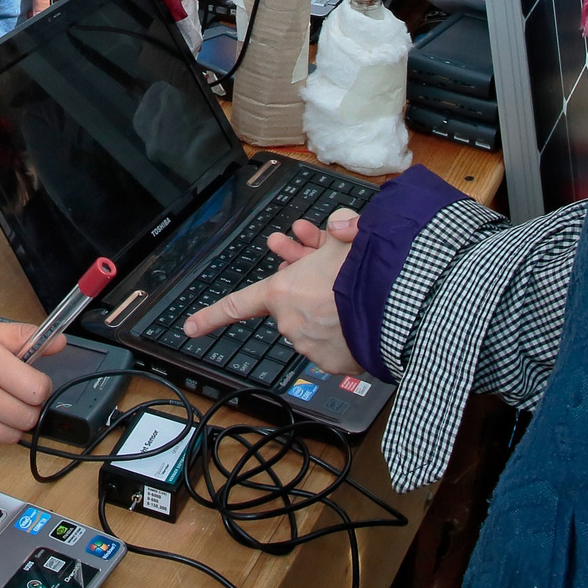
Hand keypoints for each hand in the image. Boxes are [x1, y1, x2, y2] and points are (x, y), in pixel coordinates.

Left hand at [183, 209, 364, 377]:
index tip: (190, 327)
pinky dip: (343, 330)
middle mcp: (291, 323)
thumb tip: (341, 223)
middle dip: (299, 282)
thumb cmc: (366, 271)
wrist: (397, 308)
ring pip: (314, 322)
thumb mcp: (347, 235)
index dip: (211, 316)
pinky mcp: (336, 364)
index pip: (237, 304)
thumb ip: (337, 228)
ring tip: (347, 287)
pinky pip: (335, 344)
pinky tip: (357, 312)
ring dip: (323, 306)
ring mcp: (312, 347)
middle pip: (290, 302)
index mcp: (282, 292)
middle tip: (311, 255)